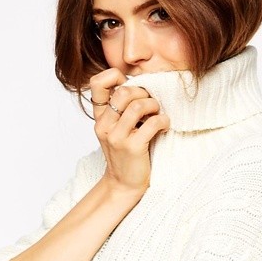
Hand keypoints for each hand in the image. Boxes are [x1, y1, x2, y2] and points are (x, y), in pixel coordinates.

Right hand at [86, 66, 169, 197]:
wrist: (124, 184)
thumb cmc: (125, 154)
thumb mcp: (115, 129)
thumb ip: (119, 109)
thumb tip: (137, 82)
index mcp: (99, 118)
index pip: (97, 83)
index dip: (115, 76)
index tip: (130, 86)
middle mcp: (104, 126)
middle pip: (124, 92)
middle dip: (143, 93)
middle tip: (151, 103)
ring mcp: (117, 137)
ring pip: (138, 106)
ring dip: (154, 106)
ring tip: (157, 113)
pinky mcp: (133, 147)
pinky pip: (152, 123)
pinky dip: (163, 120)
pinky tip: (164, 125)